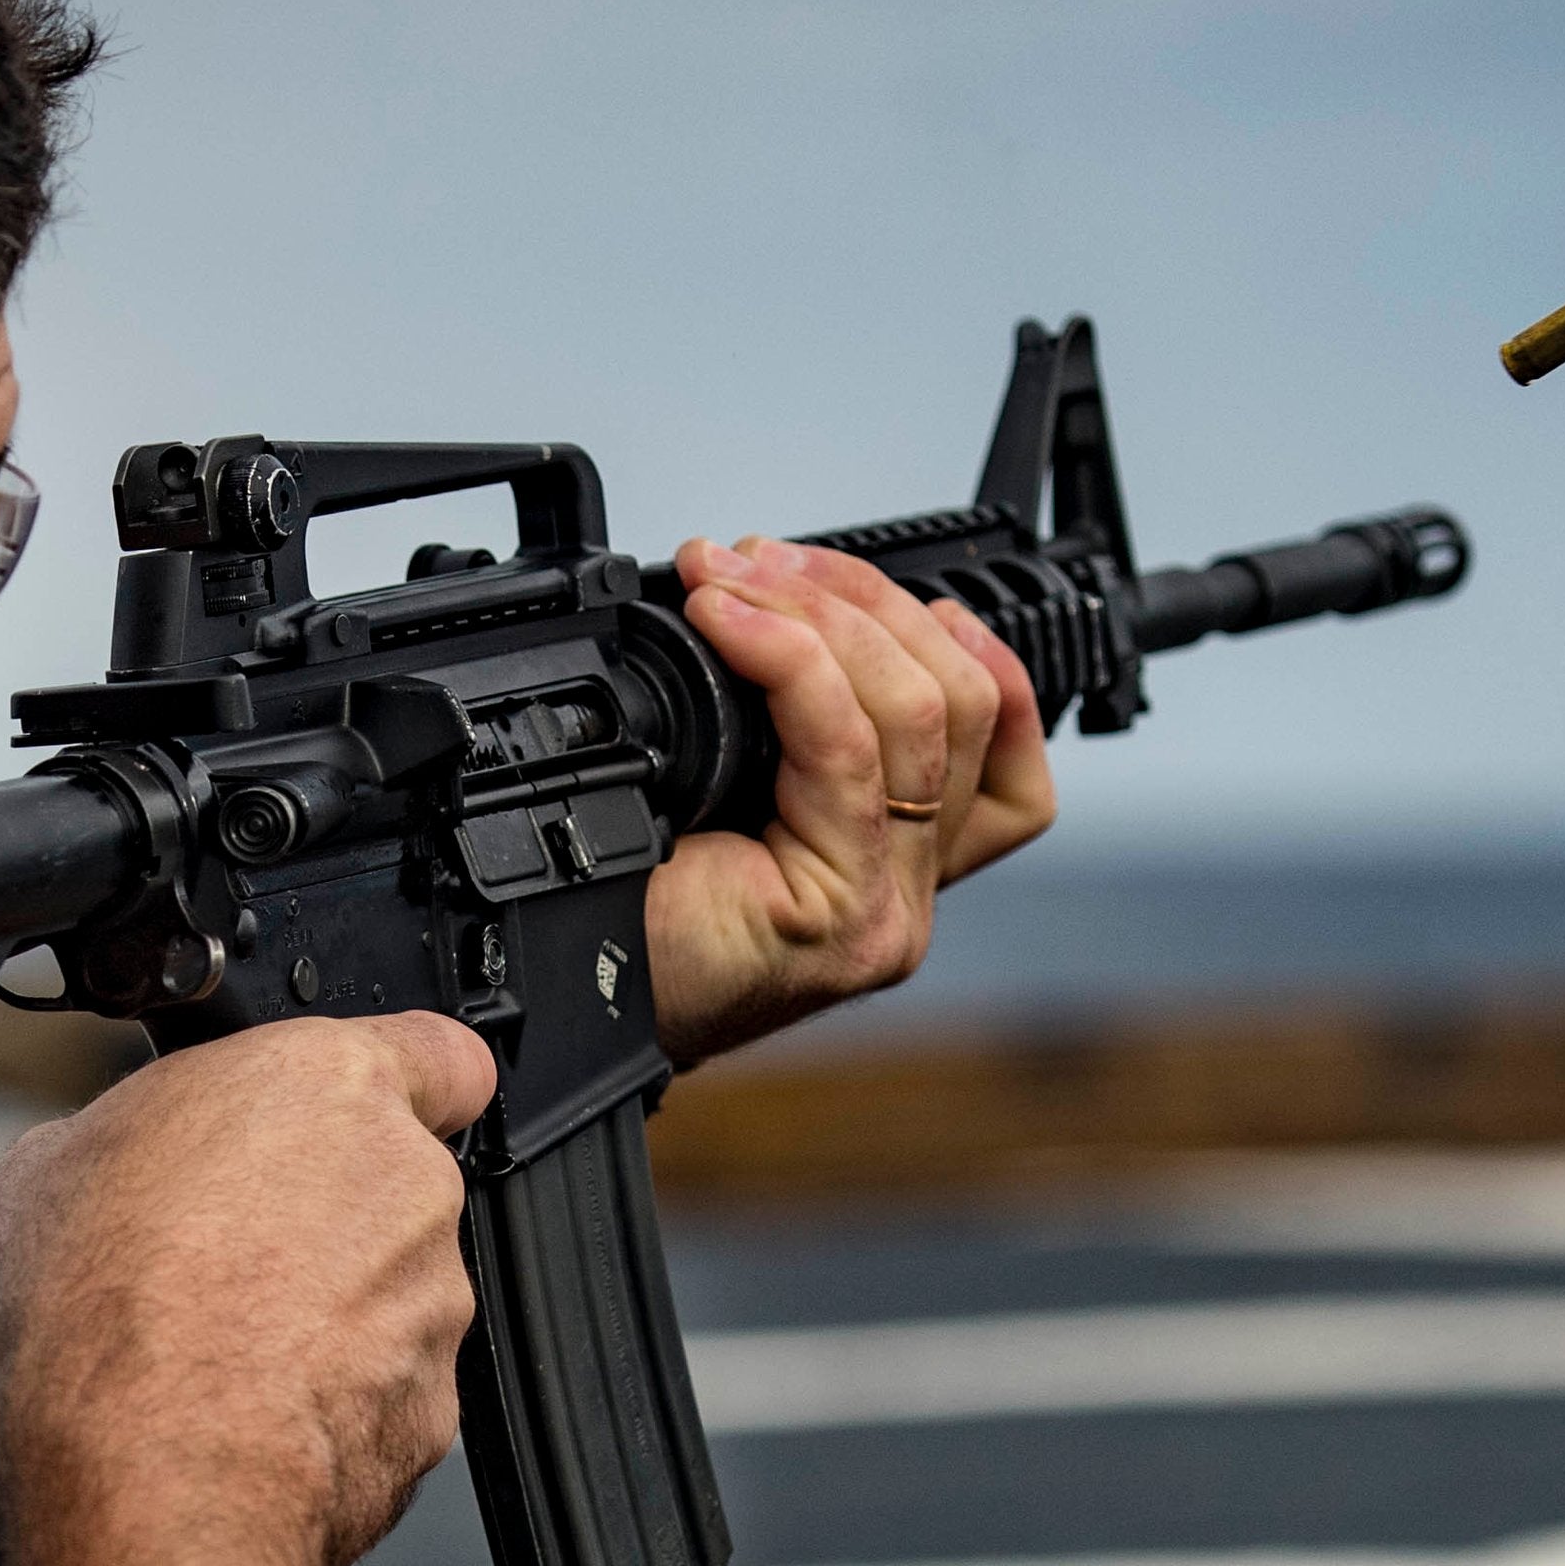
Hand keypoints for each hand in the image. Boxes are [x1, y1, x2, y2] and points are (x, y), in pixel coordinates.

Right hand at [0, 1013, 495, 1565]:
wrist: (148, 1468)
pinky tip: (247, 1421)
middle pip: (392, 1186)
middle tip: (223, 1259)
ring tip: (217, 1354)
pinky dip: (336, 1405)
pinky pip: (387, 1391)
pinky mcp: (433, 1409)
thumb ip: (137, 1137)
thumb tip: (121, 1164)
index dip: (412, 1085)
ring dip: (327, 1317)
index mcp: (325, 1084)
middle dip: (326, 1220)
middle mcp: (406, 1183)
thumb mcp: (50, 1166)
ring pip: (393, 1296)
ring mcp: (434, 1302)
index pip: (441, 1054)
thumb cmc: (97, 1307)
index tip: (363, 1113)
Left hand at [648, 534, 1052, 1066]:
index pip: (1002, 734)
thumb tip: (775, 588)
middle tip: (756, 557)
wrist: (563, 1008)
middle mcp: (913, 891)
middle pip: (967, 703)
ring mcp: (890, 911)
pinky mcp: (848, 921)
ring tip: (730, 576)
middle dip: (865, 599)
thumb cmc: (625, 909)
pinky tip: (730, 622)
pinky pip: (848, 755)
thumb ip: (783, 723)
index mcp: (897, 856)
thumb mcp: (723, 786)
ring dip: (823, 614)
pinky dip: (792, 662)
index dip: (956, 635)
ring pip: (923, 717)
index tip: (841, 572)